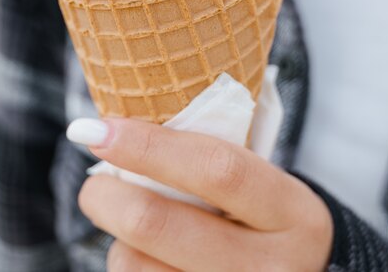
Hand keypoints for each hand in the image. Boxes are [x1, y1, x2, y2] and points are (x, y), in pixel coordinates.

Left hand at [67, 117, 332, 271]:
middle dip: (107, 197)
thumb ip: (209, 163)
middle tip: (94, 186)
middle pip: (158, 225)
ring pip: (135, 264)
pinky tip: (148, 260)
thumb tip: (115, 133)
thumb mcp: (263, 191)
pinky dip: (128, 266)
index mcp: (293, 214)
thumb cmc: (264, 226)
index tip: (100, 129)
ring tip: (136, 232)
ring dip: (118, 241)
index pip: (215, 169)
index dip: (149, 146)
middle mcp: (271, 267)